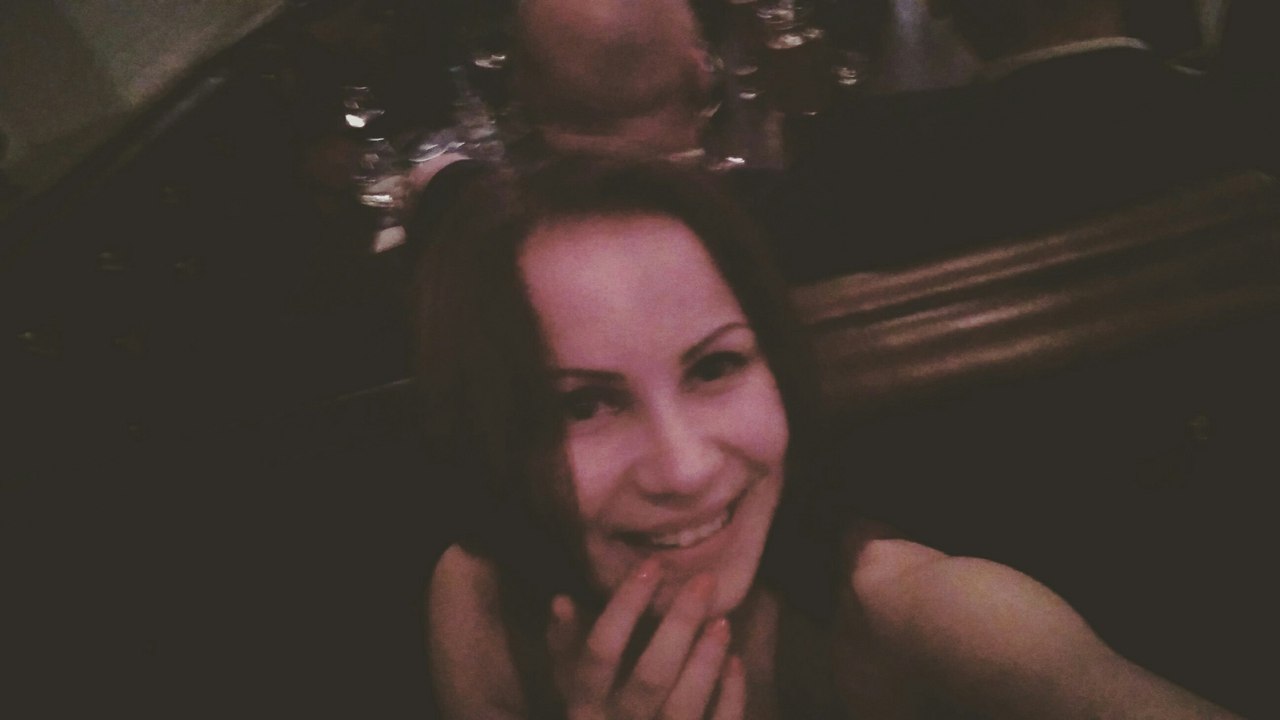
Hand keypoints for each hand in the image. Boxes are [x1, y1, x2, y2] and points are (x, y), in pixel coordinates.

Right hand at [547, 562, 745, 719]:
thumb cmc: (598, 711)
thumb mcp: (571, 683)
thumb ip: (566, 644)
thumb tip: (560, 600)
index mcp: (585, 704)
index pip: (600, 651)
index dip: (625, 607)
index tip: (653, 564)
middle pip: (649, 677)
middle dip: (679, 626)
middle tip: (705, 581)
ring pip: (682, 708)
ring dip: (706, 661)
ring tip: (722, 620)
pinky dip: (729, 697)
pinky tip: (735, 662)